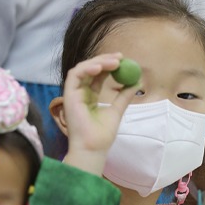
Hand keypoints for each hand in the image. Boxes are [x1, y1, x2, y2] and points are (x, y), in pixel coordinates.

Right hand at [61, 53, 139, 174]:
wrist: (94, 148)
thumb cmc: (102, 135)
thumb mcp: (117, 110)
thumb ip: (124, 96)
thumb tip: (136, 81)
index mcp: (90, 96)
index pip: (99, 75)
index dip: (109, 65)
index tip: (123, 60)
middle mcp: (80, 93)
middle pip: (90, 69)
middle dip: (105, 60)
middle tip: (120, 57)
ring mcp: (73, 93)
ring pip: (82, 69)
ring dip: (98, 62)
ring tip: (114, 62)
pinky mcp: (68, 95)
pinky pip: (75, 75)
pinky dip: (87, 68)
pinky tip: (100, 68)